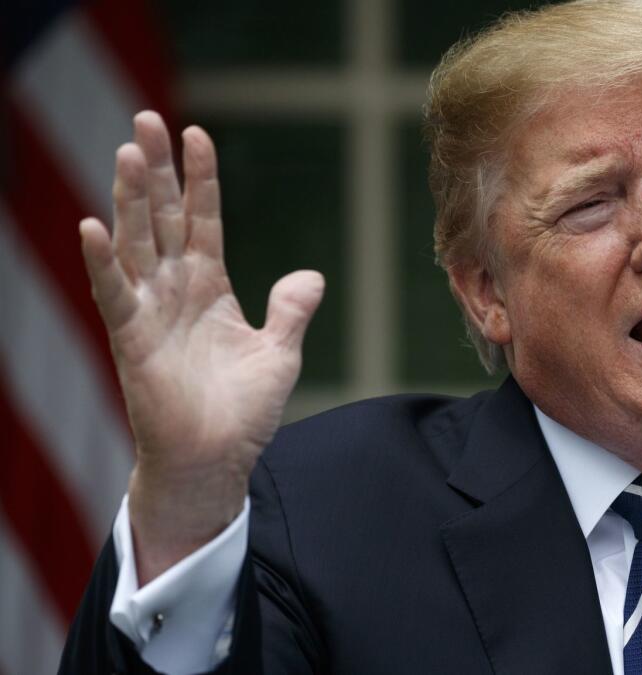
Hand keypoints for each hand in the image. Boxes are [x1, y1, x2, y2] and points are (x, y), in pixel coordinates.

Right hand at [80, 111, 324, 583]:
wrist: (217, 459)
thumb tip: (311, 277)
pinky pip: (114, 294)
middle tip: (145, 119)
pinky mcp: (132, 340)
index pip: (203, 220)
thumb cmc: (242, 411)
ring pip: (137, 242)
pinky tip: (92, 226)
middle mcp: (175, 290)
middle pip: (162, 217)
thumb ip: (291, 311)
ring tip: (127, 150)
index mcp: (210, 287)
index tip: (198, 134)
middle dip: (156, 170)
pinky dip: (103, 262)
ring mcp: (150, 311)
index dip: (201, 179)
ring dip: (130, 198)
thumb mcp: (279, 353)